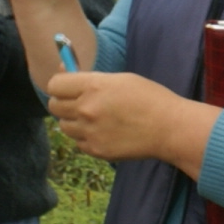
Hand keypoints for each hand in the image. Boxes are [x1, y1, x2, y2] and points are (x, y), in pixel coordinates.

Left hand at [46, 68, 217, 172]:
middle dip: (63, 102)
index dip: (60, 84)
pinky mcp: (96, 150)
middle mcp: (86, 109)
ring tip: (93, 118)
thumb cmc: (149, 98)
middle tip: (77, 102)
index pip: (54, 84)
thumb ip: (91, 78)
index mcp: (93, 86)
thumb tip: (65, 73)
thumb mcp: (120, 78)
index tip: (67, 86)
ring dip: (73, 121)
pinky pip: (78, 142)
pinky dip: (85, 137)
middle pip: (54, 106)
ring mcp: (90, 132)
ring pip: (63, 126)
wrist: (169, 128)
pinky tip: (103, 131)